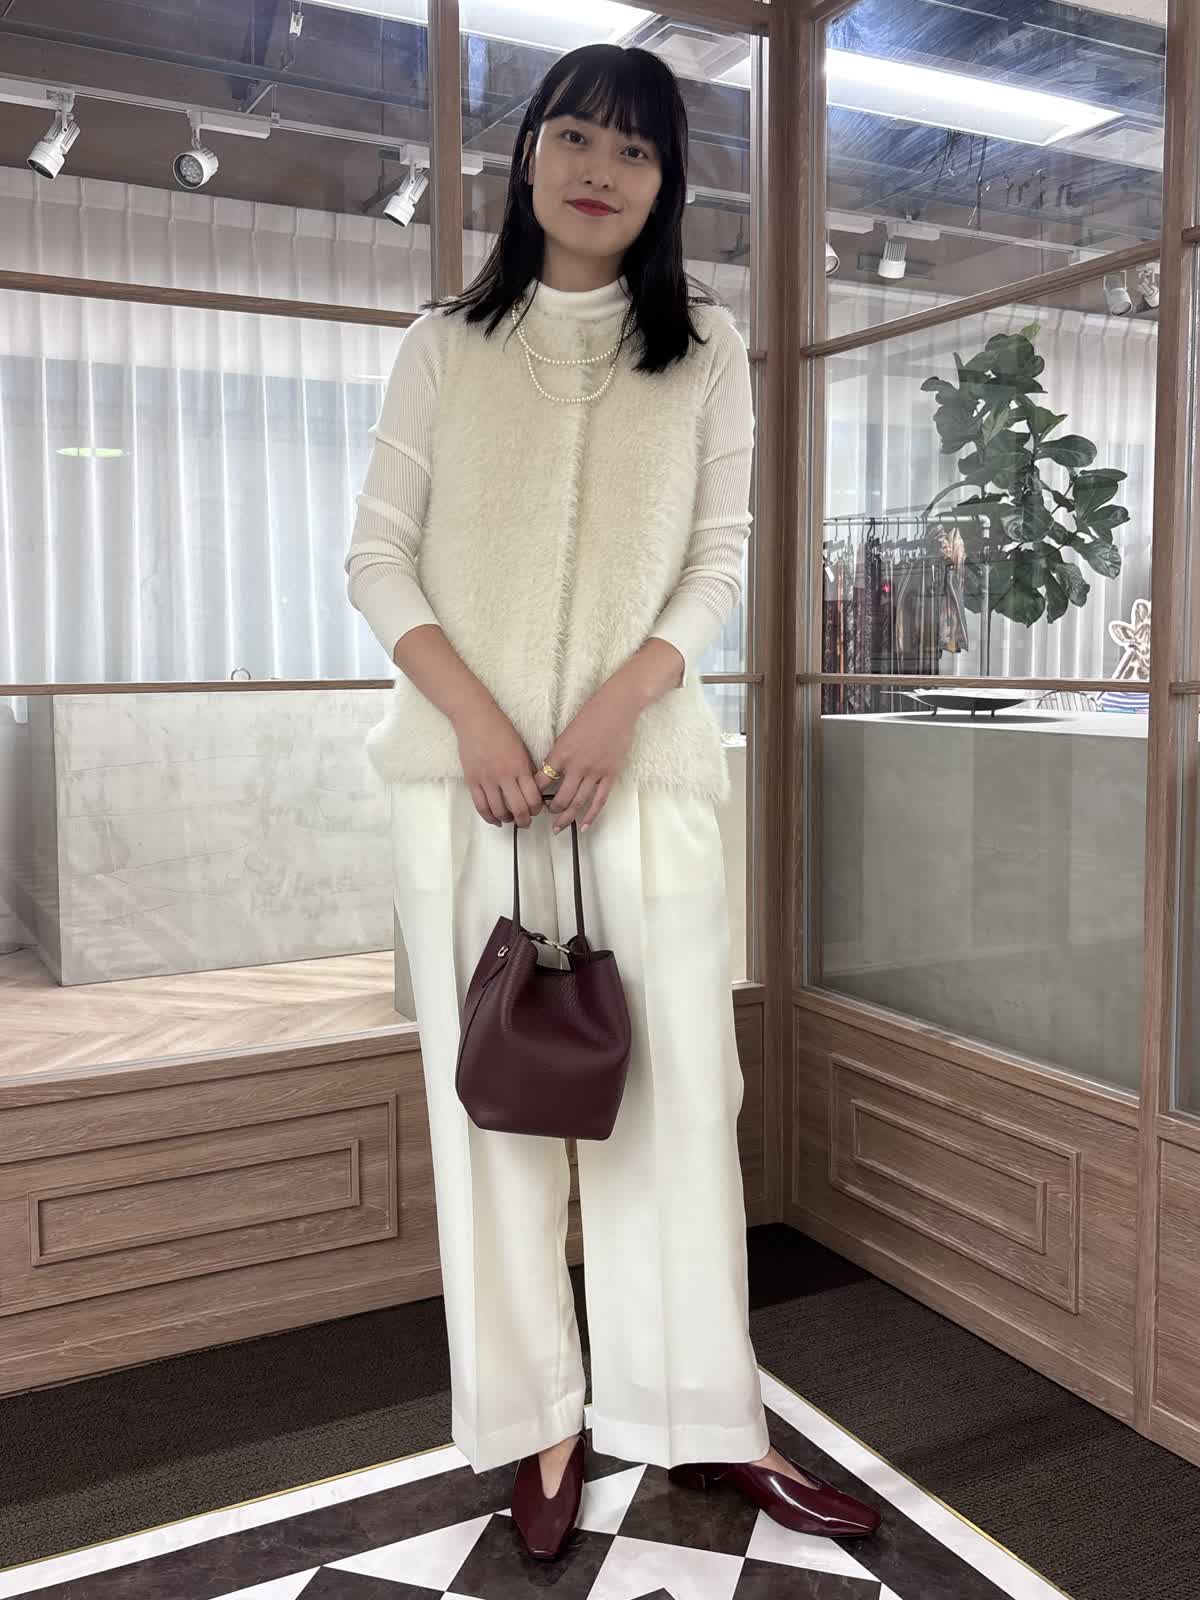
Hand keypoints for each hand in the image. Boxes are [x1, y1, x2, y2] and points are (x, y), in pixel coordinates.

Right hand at [454, 701, 545, 826]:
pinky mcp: (472, 781)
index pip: (533, 798)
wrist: (476, 720)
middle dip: (525, 820)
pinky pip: (481, 806)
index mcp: (520, 767)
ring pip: (499, 811)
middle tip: (526, 822)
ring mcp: (486, 780)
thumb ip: (528, 770)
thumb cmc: (501, 730)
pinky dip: (489, 817)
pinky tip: (496, 819)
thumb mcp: (521, 749)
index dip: (537, 809)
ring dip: (507, 820)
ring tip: (511, 820)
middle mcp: (504, 776)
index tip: (537, 810)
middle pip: (518, 809)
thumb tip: (534, 790)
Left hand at [536, 680, 640, 832]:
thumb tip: (551, 771)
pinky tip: (584, 826)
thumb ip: (559, 753)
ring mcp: (595, 772)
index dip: (535, 793)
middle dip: (551, 810)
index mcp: (561, 753)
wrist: (617, 708)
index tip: (533, 798)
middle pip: (559, 797)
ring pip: (577, 803)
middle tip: (547, 814)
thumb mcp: (566, 733)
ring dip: (566, 817)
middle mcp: (576, 766)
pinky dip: (591, 816)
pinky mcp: (610, 775)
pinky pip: (599, 801)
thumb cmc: (591, 716)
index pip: (542, 780)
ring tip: (559, 826)